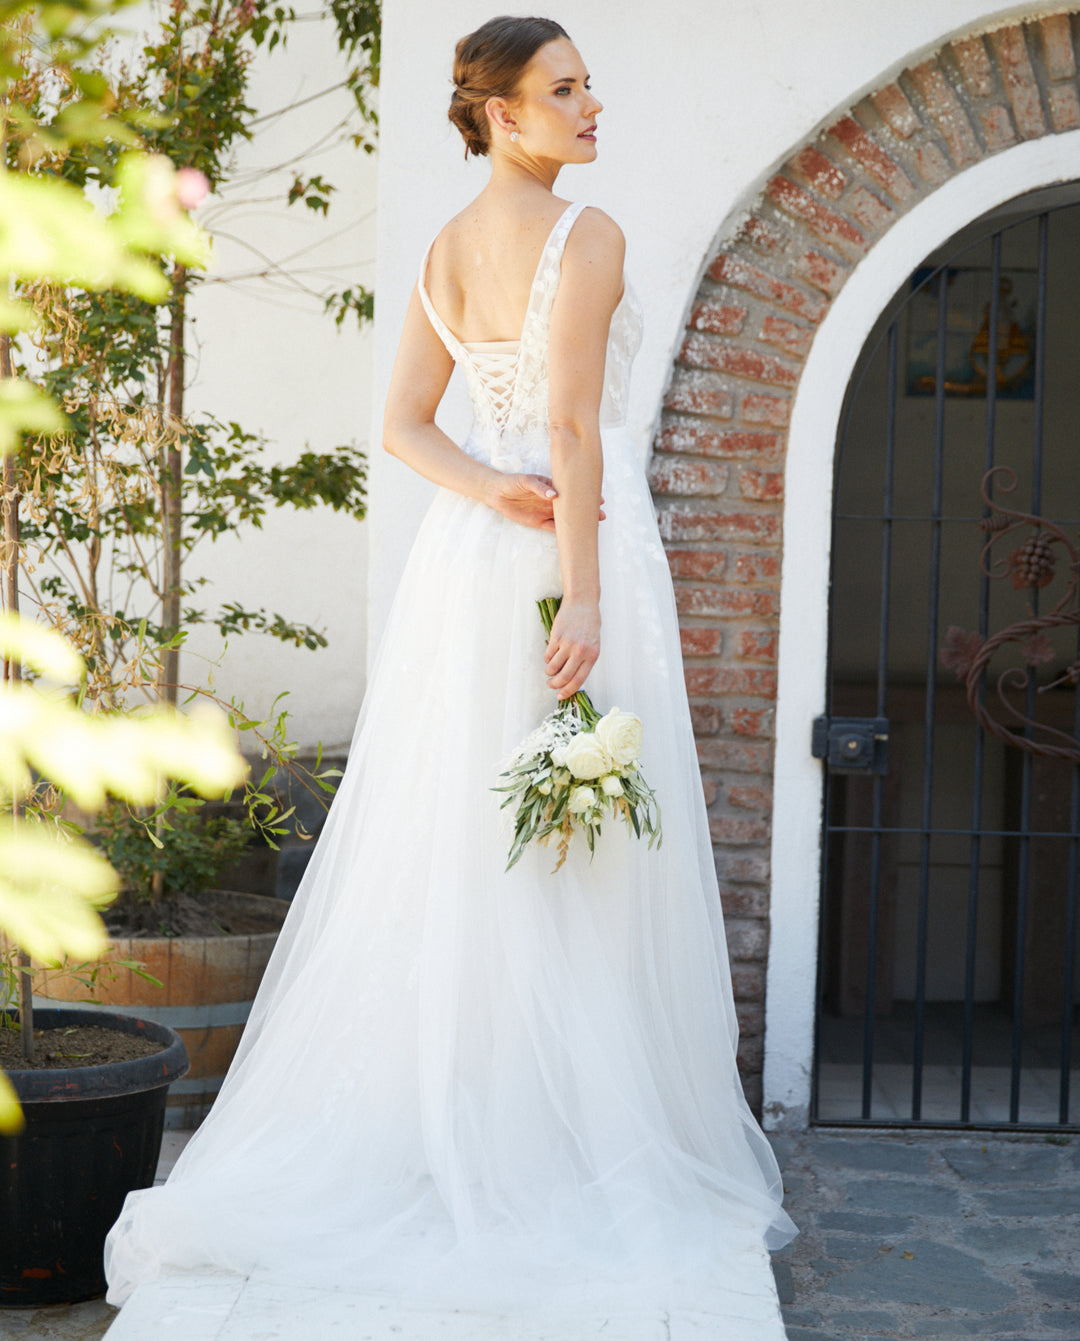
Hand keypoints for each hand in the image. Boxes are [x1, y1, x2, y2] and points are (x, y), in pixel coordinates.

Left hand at [487, 473, 604, 531]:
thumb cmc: (512, 482)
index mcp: (552, 487)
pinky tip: (574, 537)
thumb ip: (539, 487)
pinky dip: (564, 533)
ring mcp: (546, 512)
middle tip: (601, 515)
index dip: (585, 495)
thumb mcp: (525, 481)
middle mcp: (552, 500)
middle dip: (587, 511)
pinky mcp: (539, 522)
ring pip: (566, 519)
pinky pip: (554, 528)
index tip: (598, 498)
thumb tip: (553, 495)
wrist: (496, 493)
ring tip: (592, 526)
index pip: (572, 491)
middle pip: (573, 507)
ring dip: (578, 523)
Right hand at [544, 597, 599, 698]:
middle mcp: (580, 652)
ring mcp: (567, 644)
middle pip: (564, 677)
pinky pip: (548, 655)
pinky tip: (551, 655)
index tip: (561, 695)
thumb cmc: (589, 624)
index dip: (567, 691)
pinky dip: (547, 659)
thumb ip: (584, 661)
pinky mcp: (556, 637)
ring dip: (549, 672)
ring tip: (550, 669)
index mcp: (592, 656)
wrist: (582, 603)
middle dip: (555, 685)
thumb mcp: (593, 644)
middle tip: (550, 685)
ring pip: (553, 667)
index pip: (578, 680)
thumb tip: (571, 678)